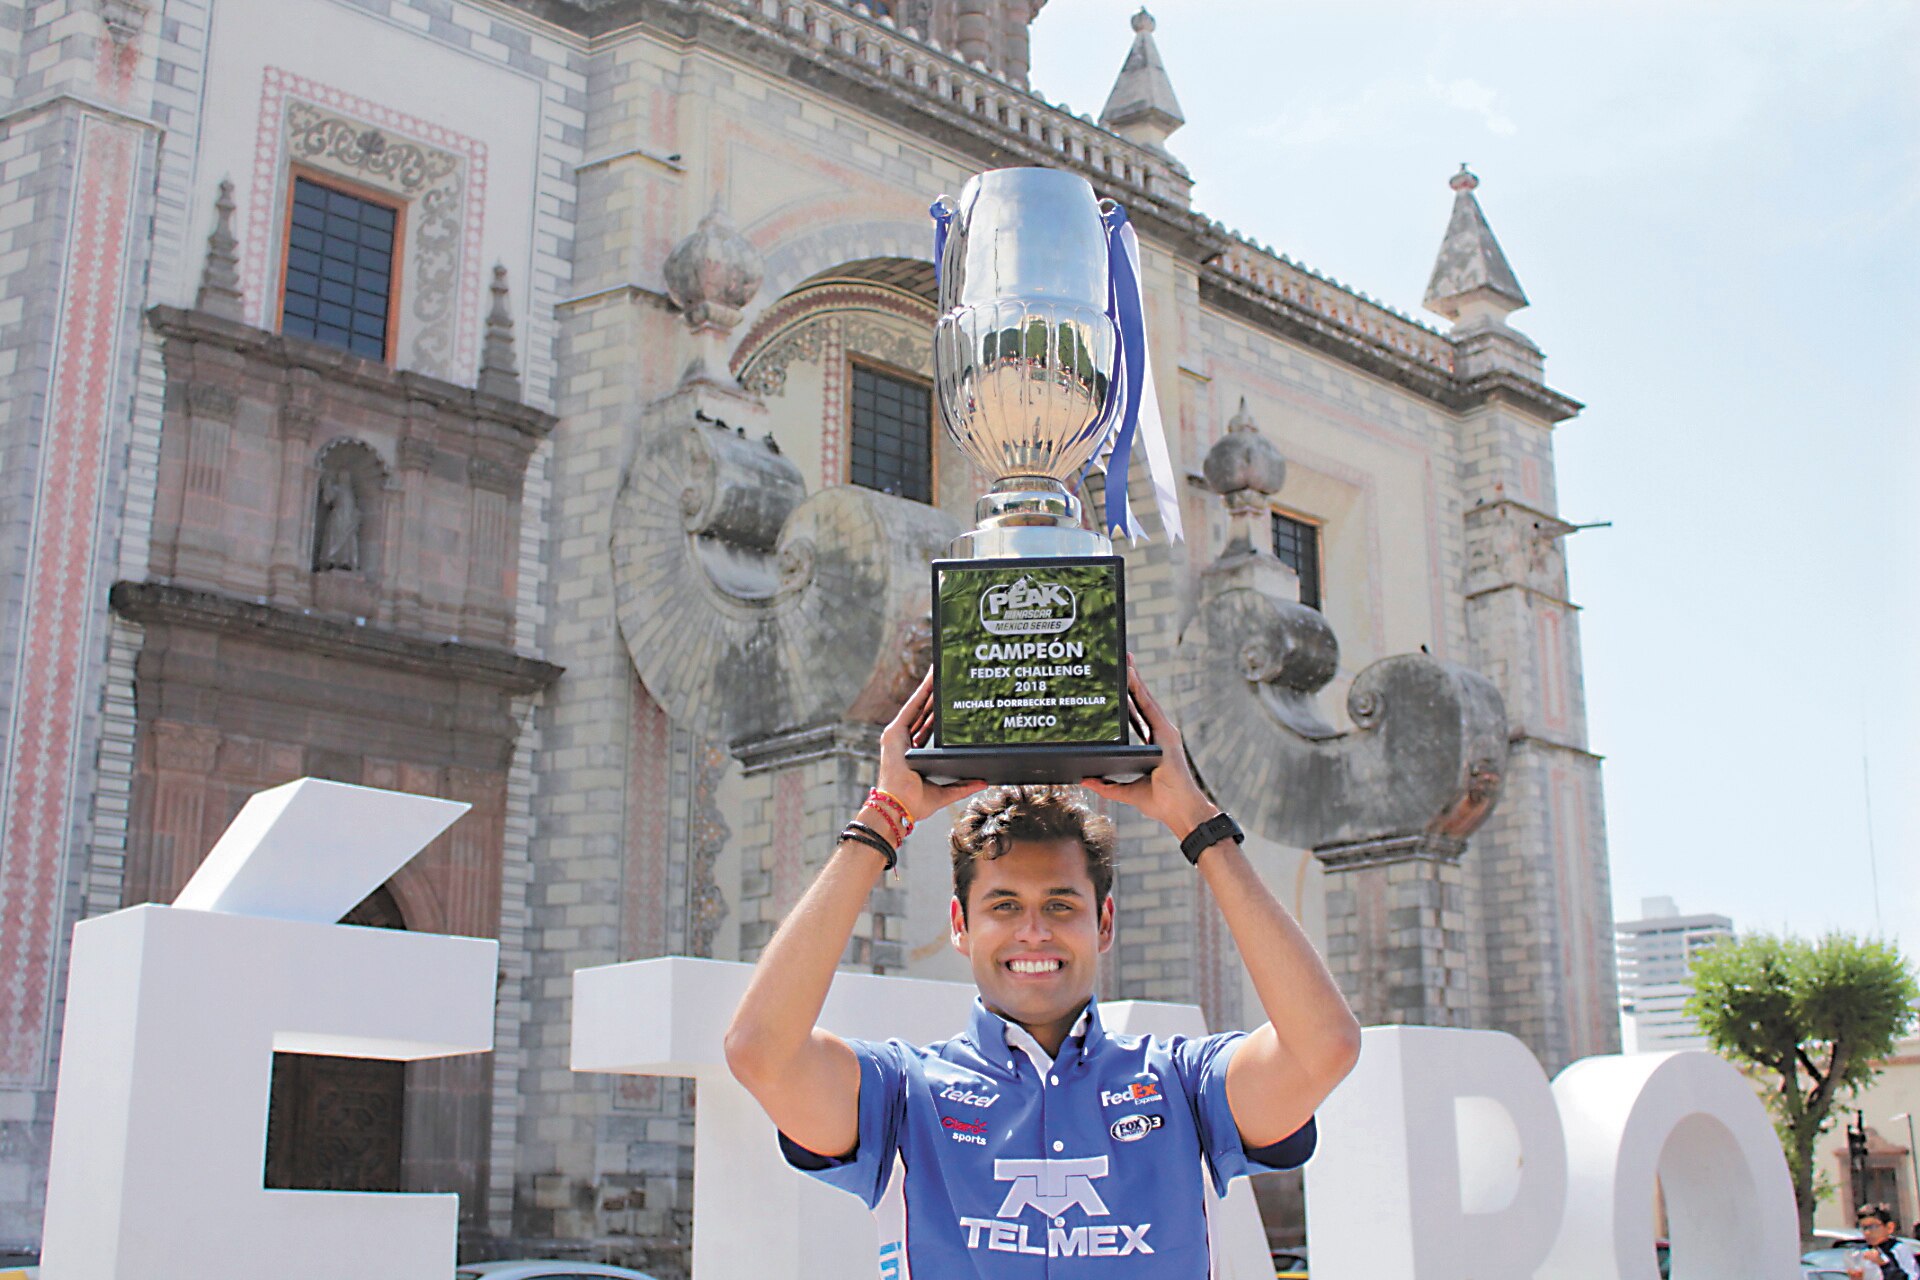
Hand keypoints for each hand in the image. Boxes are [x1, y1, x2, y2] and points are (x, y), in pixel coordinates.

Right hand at [875, 668, 986, 821]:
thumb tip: (982, 781)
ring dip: (929, 689)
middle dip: (935, 697)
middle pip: (922, 713)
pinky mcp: (894, 733)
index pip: (926, 728)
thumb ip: (962, 786)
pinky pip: (911, 707)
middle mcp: (903, 742)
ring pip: (917, 706)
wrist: (898, 807)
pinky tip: (931, 680)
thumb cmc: (913, 804)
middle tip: (948, 680)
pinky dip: (921, 692)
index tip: (948, 700)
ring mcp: (897, 736)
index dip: (936, 713)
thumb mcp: (944, 792)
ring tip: (942, 672)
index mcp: (911, 753)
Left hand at [1080, 656, 1218, 837]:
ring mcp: (1165, 734)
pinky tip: (1132, 676)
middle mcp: (1159, 736)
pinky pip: (1150, 708)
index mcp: (1151, 746)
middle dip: (1132, 682)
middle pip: (1142, 703)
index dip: (1129, 698)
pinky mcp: (1167, 736)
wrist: (1180, 812)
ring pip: (1146, 700)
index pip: (1137, 717)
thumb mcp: (1126, 792)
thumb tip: (1085, 780)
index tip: (1120, 682)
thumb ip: (1106, 786)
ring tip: (1124, 661)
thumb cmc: (1161, 803)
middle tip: (1122, 662)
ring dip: (1134, 680)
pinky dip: (1140, 691)